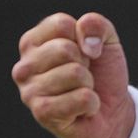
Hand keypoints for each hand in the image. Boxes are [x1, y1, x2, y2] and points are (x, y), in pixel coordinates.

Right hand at [12, 12, 134, 137]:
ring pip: (75, 73)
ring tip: (81, 91)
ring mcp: (29, 91)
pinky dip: (92, 103)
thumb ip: (96, 24)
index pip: (62, 24)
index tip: (84, 52)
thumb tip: (84, 38)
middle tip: (83, 75)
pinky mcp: (42, 113)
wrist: (113, 110)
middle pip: (65, 49)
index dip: (84, 37)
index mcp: (33, 42)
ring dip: (88, 83)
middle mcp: (24, 66)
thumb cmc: (102, 72)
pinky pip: (81, 97)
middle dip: (86, 62)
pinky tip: (82, 109)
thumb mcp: (106, 40)